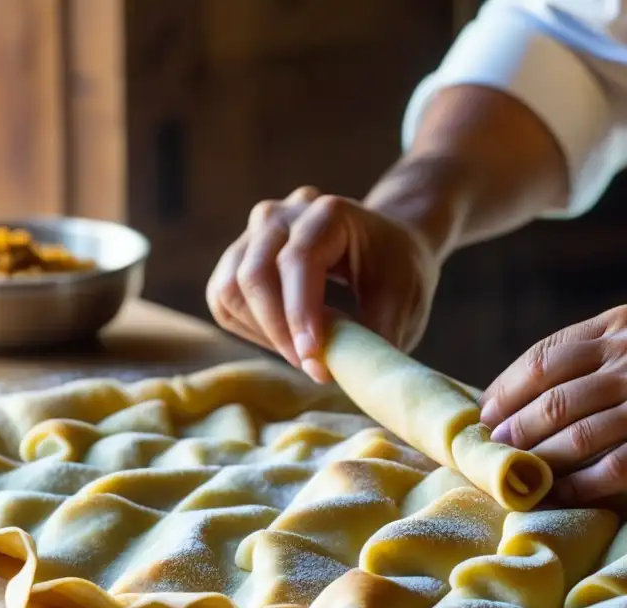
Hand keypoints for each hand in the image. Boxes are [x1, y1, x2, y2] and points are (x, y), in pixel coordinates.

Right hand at [206, 185, 439, 381]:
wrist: (385, 246)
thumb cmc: (397, 273)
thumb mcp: (402, 304)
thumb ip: (373, 338)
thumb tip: (336, 375)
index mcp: (330, 214)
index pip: (299, 261)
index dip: (300, 314)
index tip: (312, 361)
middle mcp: (284, 214)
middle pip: (254, 273)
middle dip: (278, 330)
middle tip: (311, 367)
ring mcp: (257, 232)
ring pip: (230, 287)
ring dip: (260, 331)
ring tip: (300, 354)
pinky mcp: (241, 253)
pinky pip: (224, 297)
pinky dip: (247, 327)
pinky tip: (282, 339)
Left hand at [479, 305, 626, 501]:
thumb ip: (606, 359)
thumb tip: (540, 396)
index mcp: (624, 327)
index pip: (544, 355)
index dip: (505, 389)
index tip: (485, 416)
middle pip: (550, 397)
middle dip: (512, 430)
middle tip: (494, 454)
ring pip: (572, 434)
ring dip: (537, 461)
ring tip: (517, 478)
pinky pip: (610, 470)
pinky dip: (577, 487)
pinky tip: (557, 498)